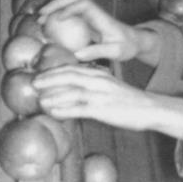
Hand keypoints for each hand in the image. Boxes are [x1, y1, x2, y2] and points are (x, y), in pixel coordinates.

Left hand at [35, 63, 172, 132]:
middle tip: (33, 82)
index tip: (40, 74)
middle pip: (68, 76)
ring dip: (53, 96)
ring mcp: (100, 95)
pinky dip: (64, 110)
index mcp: (99, 74)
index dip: (54, 71)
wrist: (149, 108)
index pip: (72, 68)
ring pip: (71, 92)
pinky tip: (53, 112)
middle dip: (49, 79)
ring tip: (39, 100)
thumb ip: (93, 85)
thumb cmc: (127, 100)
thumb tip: (74, 91)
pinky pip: (79, 109)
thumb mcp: (109, 86)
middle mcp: (98, 81)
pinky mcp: (102, 109)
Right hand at [41, 0, 141, 62]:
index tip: (58, 19)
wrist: (135, 41)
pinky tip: (47, 27)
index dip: (70, 9)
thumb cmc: (127, 46)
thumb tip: (77, 55)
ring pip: (70, 5)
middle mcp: (95, 12)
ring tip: (39, 20)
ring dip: (54, 9)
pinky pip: (70, 15)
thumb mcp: (116, 52)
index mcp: (102, 17)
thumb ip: (98, 52)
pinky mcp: (87, 21)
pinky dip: (57, 18)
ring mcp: (90, 15)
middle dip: (56, 4)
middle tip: (40, 15)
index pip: (84, 5)